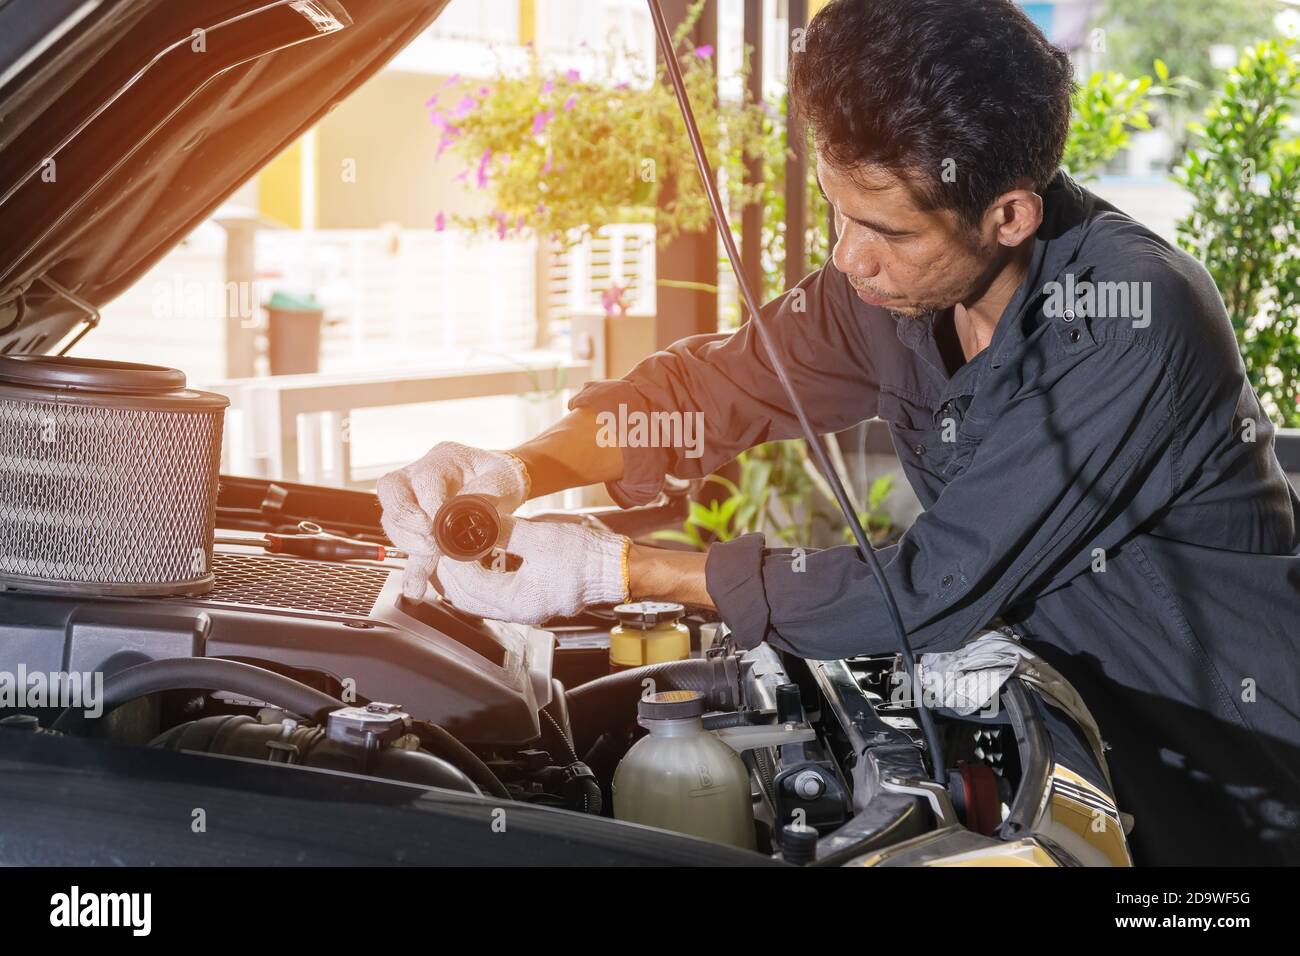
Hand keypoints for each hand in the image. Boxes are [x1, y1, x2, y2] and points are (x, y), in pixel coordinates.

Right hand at [377, 442, 528, 598]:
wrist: (498, 484)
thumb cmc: (501, 478)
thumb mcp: (503, 482)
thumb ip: (484, 499)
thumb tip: (462, 522)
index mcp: (444, 458)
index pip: (426, 478)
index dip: (430, 505)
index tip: (443, 530)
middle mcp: (418, 472)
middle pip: (391, 490)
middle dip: (406, 522)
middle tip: (430, 544)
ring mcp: (410, 494)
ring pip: (390, 515)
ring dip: (406, 542)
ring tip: (428, 560)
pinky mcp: (411, 518)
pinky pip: (402, 537)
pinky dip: (410, 562)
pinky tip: (416, 583)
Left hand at [433, 515, 628, 624]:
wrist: (614, 568)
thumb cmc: (586, 557)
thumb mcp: (539, 537)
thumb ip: (501, 531)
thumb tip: (473, 521)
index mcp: (518, 602)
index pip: (469, 586)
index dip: (453, 562)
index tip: (445, 540)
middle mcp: (517, 612)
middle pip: (465, 599)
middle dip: (450, 572)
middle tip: (442, 545)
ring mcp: (521, 608)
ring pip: (475, 599)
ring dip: (462, 575)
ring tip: (456, 549)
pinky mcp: (526, 600)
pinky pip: (490, 594)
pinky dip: (478, 577)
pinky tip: (477, 557)